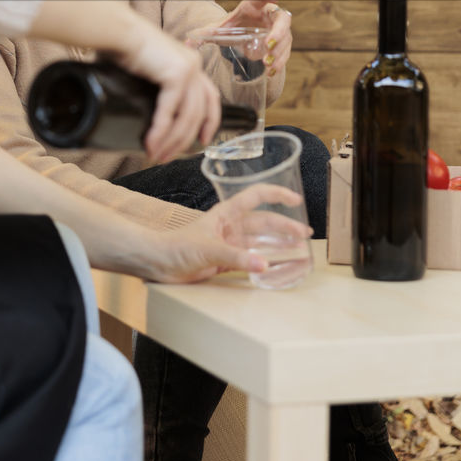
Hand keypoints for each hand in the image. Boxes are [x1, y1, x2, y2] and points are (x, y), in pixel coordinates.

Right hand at [115, 25, 220, 162]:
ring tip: (156, 155)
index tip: (203, 141)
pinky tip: (151, 142)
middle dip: (183, 140)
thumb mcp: (146, 70)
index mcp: (190, 64)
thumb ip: (151, 88)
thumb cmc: (122, 47)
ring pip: (187, 117)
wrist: (116, 31)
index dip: (210, 121)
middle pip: (198, 113)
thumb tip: (140, 110)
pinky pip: (171, 112)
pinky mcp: (177, 74)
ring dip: (171, 141)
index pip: (209, 98)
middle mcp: (194, 66)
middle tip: (166, 157)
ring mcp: (189, 69)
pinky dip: (160, 131)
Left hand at [145, 183, 310, 282]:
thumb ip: (236, 257)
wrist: (156, 262)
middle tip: (304, 233)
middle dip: (284, 225)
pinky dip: (263, 261)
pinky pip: (250, 259)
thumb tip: (263, 264)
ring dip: (277, 243)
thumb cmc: (175, 247)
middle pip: (263, 221)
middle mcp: (229, 226)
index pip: (255, 196)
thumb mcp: (208, 249)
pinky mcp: (224, 260)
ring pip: (259, 241)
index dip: (276, 194)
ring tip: (297, 248)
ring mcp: (228, 243)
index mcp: (225, 213)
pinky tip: (275, 266)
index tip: (294, 198)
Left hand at [187, 0, 292, 80]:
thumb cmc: (233, 27)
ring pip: (286, 38)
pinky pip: (286, 51)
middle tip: (268, 44)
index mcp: (254, 5)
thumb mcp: (219, 29)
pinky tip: (271, 71)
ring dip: (279, 51)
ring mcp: (278, 29)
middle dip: (278, 31)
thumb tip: (187, 43)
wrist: (243, 35)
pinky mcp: (282, 43)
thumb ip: (205, 34)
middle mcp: (269, 14)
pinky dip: (280, 61)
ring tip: (267, 63)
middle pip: (282, 17)